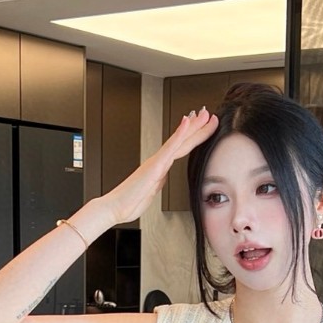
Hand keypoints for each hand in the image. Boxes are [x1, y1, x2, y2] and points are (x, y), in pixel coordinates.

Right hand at [102, 108, 218, 224]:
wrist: (115, 207)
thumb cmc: (129, 203)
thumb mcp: (150, 192)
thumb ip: (157, 183)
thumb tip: (162, 178)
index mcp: (159, 167)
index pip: (180, 149)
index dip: (192, 137)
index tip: (202, 127)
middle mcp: (158, 161)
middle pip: (182, 141)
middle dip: (197, 127)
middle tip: (208, 114)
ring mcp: (157, 161)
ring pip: (179, 140)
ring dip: (192, 126)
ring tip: (203, 115)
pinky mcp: (155, 165)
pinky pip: (170, 147)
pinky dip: (179, 133)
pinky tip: (186, 122)